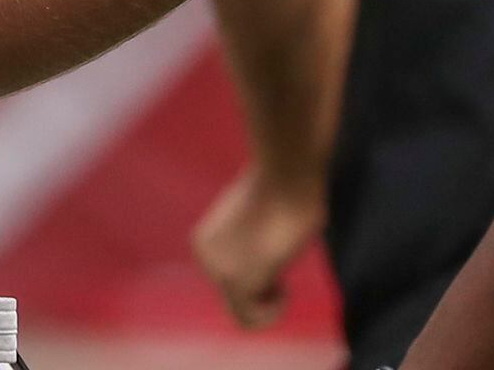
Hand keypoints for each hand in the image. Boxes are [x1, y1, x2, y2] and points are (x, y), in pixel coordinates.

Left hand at [192, 168, 323, 329]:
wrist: (286, 172)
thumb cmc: (285, 186)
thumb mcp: (261, 213)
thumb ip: (255, 238)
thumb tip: (267, 258)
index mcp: (207, 241)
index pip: (230, 277)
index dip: (260, 275)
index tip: (276, 254)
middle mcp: (206, 259)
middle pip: (237, 296)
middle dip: (263, 288)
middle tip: (281, 267)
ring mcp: (219, 272)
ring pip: (244, 313)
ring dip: (269, 304)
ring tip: (284, 282)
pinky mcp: (239, 280)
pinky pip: (252, 320)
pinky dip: (273, 313)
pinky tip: (284, 289)